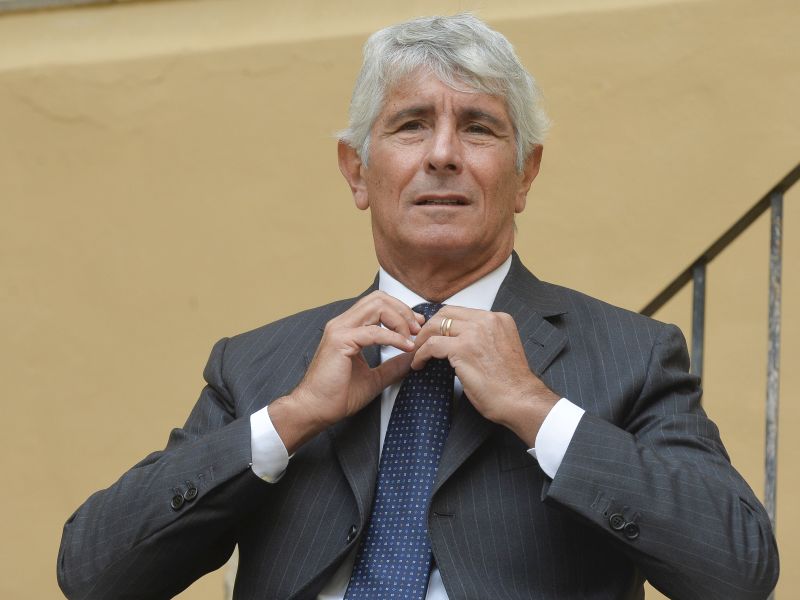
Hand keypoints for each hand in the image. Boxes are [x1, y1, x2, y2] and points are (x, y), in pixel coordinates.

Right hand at [269, 291, 423, 452]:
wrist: (315, 410)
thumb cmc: (337, 395)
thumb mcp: (374, 378)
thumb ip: (392, 366)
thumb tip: (412, 358)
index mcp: (348, 328)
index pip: (377, 303)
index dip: (400, 311)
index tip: (417, 326)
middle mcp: (342, 323)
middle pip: (378, 298)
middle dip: (403, 310)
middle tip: (418, 329)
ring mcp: (340, 330)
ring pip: (376, 306)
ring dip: (400, 319)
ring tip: (411, 336)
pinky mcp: (341, 341)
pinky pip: (374, 332)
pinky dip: (394, 337)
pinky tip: (405, 347)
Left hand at [411, 306, 558, 445]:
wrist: (520, 399)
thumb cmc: (511, 383)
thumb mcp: (500, 348)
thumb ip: (482, 338)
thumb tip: (456, 341)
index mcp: (498, 318)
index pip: (461, 312)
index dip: (443, 322)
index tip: (433, 333)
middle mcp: (487, 320)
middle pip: (446, 314)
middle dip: (429, 327)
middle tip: (420, 341)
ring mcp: (474, 332)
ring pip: (435, 326)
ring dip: (422, 340)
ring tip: (417, 353)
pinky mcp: (462, 349)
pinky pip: (431, 345)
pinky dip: (421, 354)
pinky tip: (419, 364)